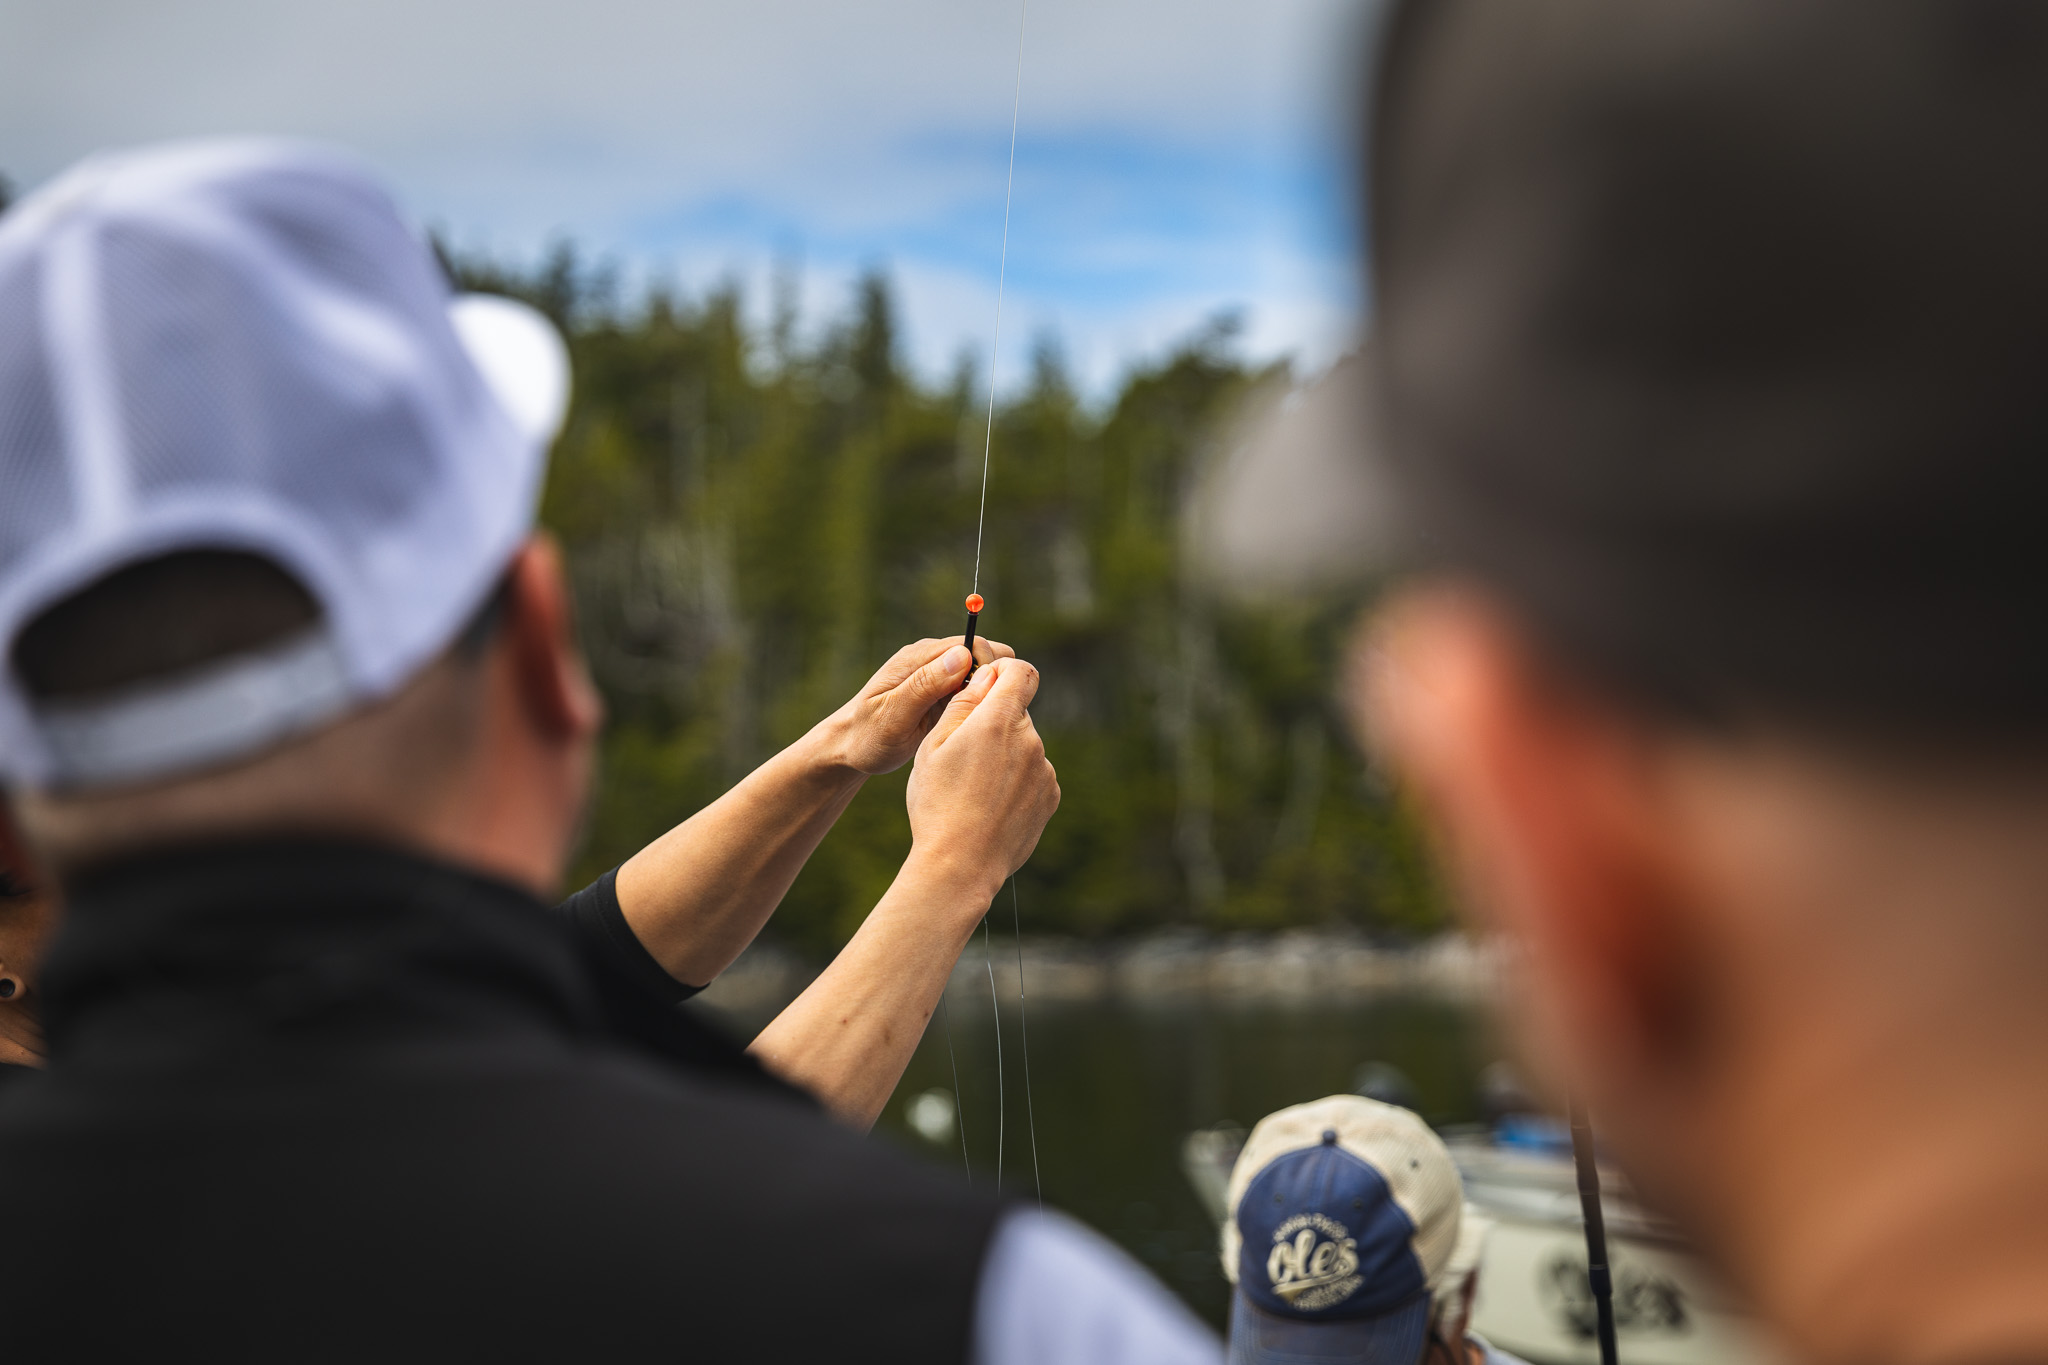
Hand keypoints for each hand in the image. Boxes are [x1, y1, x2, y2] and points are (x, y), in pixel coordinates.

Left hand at [826, 635, 1015, 775]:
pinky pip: (972, 690)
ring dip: (986, 693)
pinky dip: (977, 703)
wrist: (850, 749)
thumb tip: (962, 656)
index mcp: (918, 657)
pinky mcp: (940, 692)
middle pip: (983, 655)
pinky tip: (967, 725)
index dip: (989, 668)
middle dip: (992, 679)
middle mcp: (930, 659)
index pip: (973, 644)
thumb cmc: (867, 736)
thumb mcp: (893, 715)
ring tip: (974, 721)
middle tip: (982, 714)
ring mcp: (936, 675)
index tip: (986, 700)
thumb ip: (925, 685)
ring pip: (981, 673)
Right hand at [905, 656, 1060, 900]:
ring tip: (973, 789)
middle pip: (1017, 714)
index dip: (1002, 672)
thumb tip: (988, 675)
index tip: (984, 686)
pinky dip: (1015, 782)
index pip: (1021, 671)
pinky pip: (1034, 775)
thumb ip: (964, 703)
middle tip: (962, 755)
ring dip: (1005, 755)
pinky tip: (990, 806)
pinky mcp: (1050, 796)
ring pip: (1024, 747)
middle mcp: (1031, 741)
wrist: (961, 864)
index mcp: (999, 721)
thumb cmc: (938, 802)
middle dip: (994, 723)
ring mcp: (1045, 770)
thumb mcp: (934, 745)